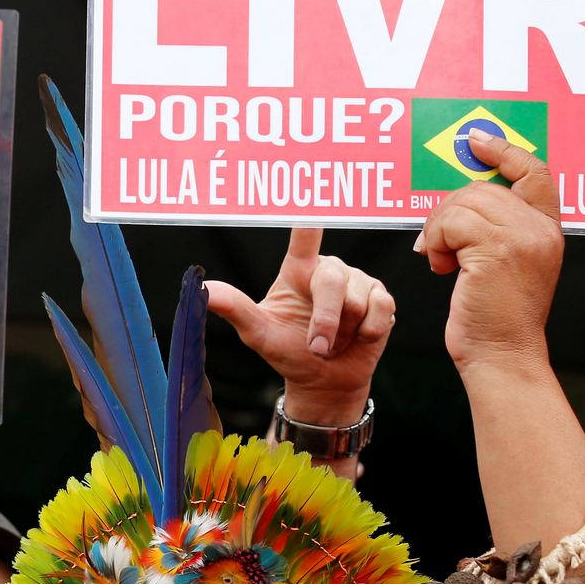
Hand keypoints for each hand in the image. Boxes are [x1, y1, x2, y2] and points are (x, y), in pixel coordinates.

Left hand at [204, 228, 393, 425]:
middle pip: (332, 280)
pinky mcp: (381, 298)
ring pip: (356, 300)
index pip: (305, 236)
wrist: (325, 382)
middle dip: (325, 321)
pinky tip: (359, 338)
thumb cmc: (289, 351)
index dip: (310, 217)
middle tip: (318, 347)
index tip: (314, 201)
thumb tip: (203, 290)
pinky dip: (368, 333)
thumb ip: (235, 308)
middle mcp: (329, 268)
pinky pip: (380, 309)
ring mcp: (358, 281)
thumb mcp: (258, 333)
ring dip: (344, 333)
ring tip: (336, 341)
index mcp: (298, 269)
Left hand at [419, 131, 563, 370]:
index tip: (475, 141)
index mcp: (548, 229)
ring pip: (464, 202)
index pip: (534, 171)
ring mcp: (521, 238)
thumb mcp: (508, 263)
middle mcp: (540, 230)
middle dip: (450, 209)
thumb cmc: (496, 317)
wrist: (503, 356)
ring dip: (440, 228)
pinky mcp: (496, 251)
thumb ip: (499, 228)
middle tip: (440, 242)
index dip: (504, 151)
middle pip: (484, 187)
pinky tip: (441, 267)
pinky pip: (452, 222)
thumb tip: (461, 198)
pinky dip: (437, 241)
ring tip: (442, 258)